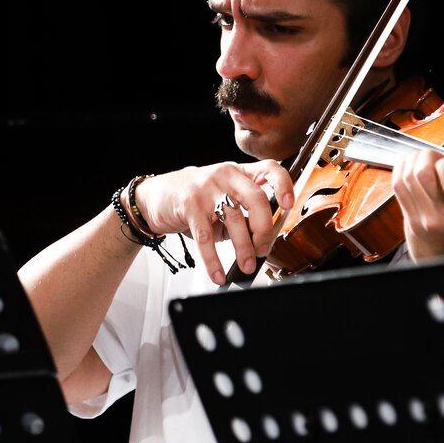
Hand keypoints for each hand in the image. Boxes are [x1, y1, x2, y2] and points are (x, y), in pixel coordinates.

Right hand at [133, 160, 293, 284]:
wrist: (153, 197)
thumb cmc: (191, 199)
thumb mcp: (221, 201)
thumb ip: (242, 215)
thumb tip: (263, 241)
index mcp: (238, 172)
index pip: (269, 169)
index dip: (284, 185)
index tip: (289, 205)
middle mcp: (224, 175)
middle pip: (256, 198)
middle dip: (264, 229)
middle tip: (263, 249)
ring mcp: (206, 189)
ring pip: (234, 219)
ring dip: (243, 248)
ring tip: (245, 265)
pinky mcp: (189, 205)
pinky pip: (206, 237)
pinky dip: (213, 260)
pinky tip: (218, 273)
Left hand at [391, 138, 443, 263]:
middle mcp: (441, 215)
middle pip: (422, 172)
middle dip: (427, 156)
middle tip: (435, 157)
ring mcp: (422, 217)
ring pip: (407, 176)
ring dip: (414, 160)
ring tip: (424, 160)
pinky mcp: (409, 217)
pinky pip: (397, 186)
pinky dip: (401, 170)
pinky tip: (410, 167)